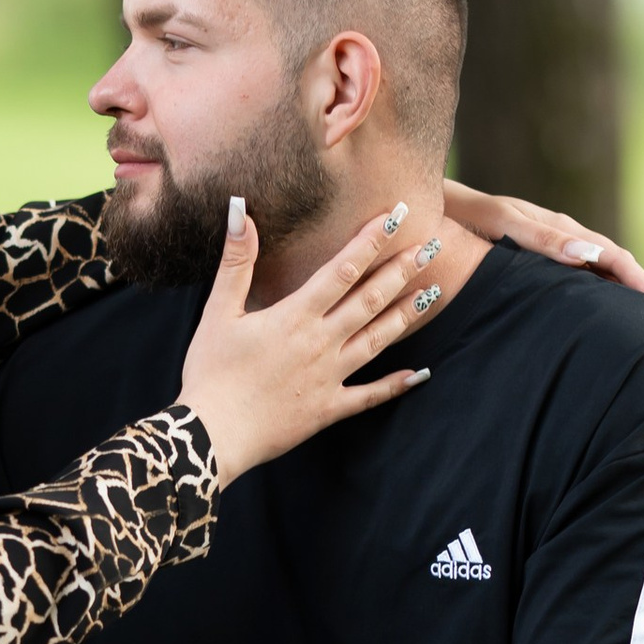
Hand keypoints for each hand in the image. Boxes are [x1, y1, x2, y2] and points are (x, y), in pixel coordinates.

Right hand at [178, 200, 434, 484]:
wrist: (214, 433)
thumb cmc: (211, 372)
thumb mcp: (217, 311)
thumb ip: (236, 261)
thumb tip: (239, 210)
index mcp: (295, 316)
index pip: (342, 270)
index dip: (371, 241)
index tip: (397, 217)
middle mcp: (320, 342)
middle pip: (370, 300)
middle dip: (401, 271)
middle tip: (431, 248)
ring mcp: (329, 377)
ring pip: (377, 341)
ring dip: (405, 315)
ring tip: (432, 293)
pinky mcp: (328, 409)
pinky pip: (368, 395)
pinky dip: (395, 385)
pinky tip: (419, 374)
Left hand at [443, 182, 643, 316]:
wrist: (437, 205)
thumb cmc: (465, 216)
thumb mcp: (503, 224)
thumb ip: (542, 238)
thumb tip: (590, 254)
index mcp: (561, 229)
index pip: (615, 257)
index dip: (643, 283)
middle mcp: (563, 236)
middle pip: (616, 263)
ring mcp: (553, 245)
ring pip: (601, 269)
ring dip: (628, 289)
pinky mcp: (540, 256)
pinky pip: (581, 274)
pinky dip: (603, 288)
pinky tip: (605, 306)